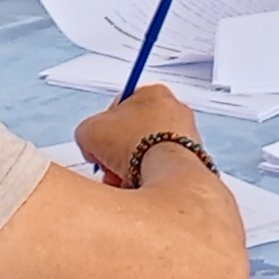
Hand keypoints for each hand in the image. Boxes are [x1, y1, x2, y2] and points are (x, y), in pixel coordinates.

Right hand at [77, 83, 201, 185]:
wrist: (165, 174)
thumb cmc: (137, 145)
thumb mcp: (89, 131)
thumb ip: (86, 132)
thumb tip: (90, 144)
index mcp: (154, 92)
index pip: (124, 104)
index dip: (106, 125)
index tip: (100, 138)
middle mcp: (176, 111)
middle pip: (136, 132)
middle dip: (118, 152)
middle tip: (108, 163)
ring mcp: (188, 137)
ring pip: (148, 153)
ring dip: (131, 168)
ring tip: (122, 178)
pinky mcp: (192, 161)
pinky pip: (162, 170)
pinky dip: (149, 179)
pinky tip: (139, 186)